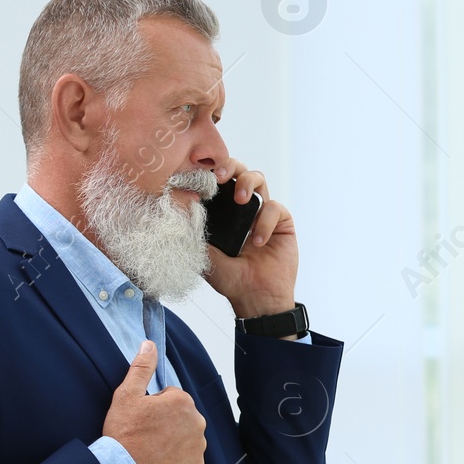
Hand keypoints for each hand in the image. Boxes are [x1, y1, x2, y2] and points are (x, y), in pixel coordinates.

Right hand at [101, 340, 205, 463]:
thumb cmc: (123, 434)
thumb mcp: (126, 395)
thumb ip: (142, 367)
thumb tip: (149, 344)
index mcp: (183, 401)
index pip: (170, 398)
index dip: (153, 407)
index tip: (141, 419)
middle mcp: (197, 422)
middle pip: (181, 417)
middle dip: (166, 422)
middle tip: (144, 435)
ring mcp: (199, 447)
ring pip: (185, 437)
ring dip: (172, 441)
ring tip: (150, 450)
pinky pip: (188, 459)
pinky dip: (176, 460)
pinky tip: (159, 463)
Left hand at [202, 160, 298, 325]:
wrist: (256, 297)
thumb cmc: (231, 279)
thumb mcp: (205, 254)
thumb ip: (195, 231)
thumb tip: (182, 203)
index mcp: (222, 213)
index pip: (216, 183)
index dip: (208, 174)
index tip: (198, 176)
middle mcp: (242, 209)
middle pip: (238, 171)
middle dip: (229, 166)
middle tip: (220, 177)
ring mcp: (262, 213)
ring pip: (258, 179)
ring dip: (248, 183)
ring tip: (241, 200)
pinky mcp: (282, 221)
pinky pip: (274, 207)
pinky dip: (264, 221)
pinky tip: (258, 242)